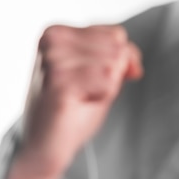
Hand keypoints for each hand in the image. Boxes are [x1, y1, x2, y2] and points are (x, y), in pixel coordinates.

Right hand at [18, 25, 142, 177]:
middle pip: (118, 47)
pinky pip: (108, 79)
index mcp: (57, 31)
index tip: (90, 79)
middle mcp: (53, 39)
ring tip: (79, 97)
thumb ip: (120, 56)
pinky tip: (79, 102)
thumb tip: (134, 64)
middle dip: (112, 75)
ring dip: (105, 87)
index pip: (116, 34)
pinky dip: (102, 96)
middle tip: (84, 91)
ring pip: (115, 62)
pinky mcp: (60, 80)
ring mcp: (54, 58)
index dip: (117, 63)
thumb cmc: (71, 108)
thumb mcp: (100, 72)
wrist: (45, 146)